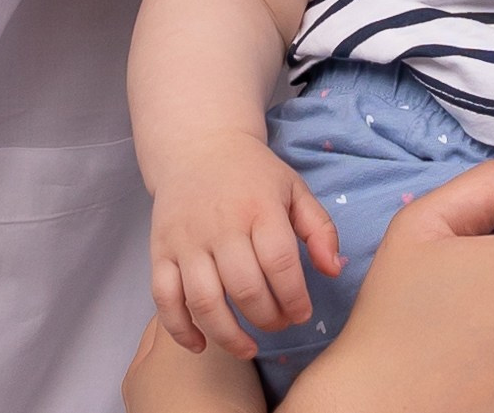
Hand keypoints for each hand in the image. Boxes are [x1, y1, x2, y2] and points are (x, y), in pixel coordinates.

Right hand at [148, 129, 342, 358]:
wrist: (199, 147)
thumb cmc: (253, 175)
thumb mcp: (295, 189)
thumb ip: (320, 229)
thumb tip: (334, 270)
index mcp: (259, 207)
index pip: (279, 262)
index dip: (294, 297)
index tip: (302, 313)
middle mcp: (220, 225)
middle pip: (245, 287)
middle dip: (268, 318)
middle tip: (279, 324)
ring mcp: (186, 240)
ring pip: (204, 300)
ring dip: (228, 335)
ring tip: (249, 347)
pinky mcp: (160, 251)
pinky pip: (164, 299)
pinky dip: (180, 329)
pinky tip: (201, 345)